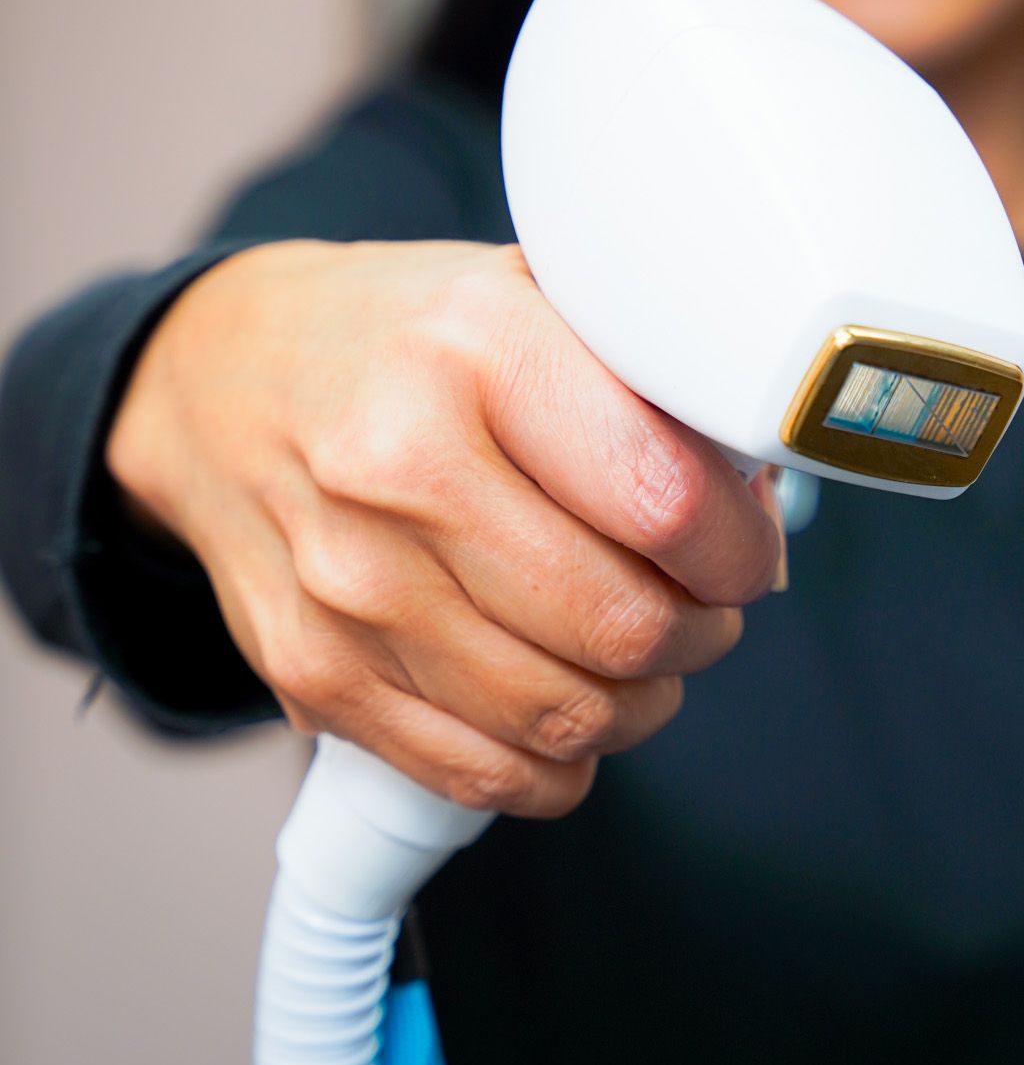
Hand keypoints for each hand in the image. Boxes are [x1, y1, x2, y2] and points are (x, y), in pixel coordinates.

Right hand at [105, 240, 784, 816]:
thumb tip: (761, 477)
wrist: (219, 380)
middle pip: (623, 624)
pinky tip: (569, 701)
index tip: (750, 548)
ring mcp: (349, 583)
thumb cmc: (404, 337)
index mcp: (477, 347)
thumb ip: (645, 370)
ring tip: (643, 649)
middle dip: (703, 631)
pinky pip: (485, 773)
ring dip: (642, 701)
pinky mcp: (314, 673)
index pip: (664, 499)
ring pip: (567, 715)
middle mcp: (400, 465)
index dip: (740, 548)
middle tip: (707, 603)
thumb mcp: (528, 290)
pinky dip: (559, 762)